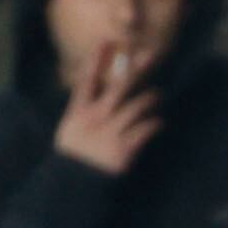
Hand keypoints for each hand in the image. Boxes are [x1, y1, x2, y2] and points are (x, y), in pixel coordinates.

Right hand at [56, 42, 161, 174]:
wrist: (73, 186)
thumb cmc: (71, 158)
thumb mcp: (68, 130)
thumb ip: (80, 111)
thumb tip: (90, 95)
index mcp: (78, 113)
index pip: (87, 80)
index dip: (96, 60)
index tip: (106, 41)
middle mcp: (96, 118)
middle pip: (118, 87)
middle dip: (135, 69)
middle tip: (151, 54)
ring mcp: (111, 132)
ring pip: (136, 106)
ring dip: (150, 98)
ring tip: (157, 94)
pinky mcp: (124, 148)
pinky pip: (144, 130)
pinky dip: (154, 124)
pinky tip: (159, 122)